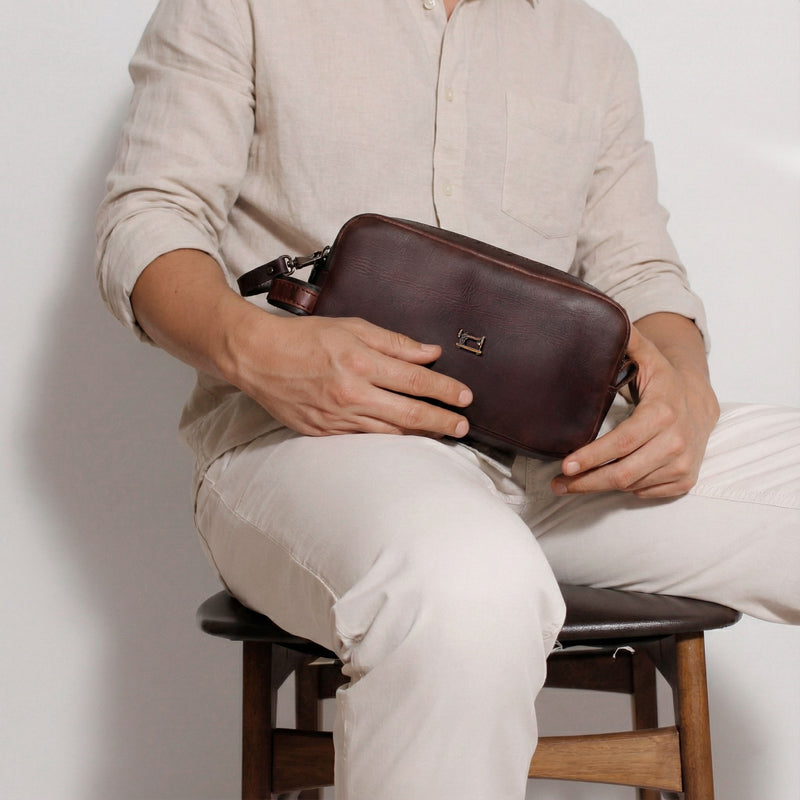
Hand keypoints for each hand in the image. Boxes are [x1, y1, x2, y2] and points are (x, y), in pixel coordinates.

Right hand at [224, 306, 472, 437]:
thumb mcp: (351, 327)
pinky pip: (364, 440)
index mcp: (360, 363)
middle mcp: (352, 394)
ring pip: (389, 433)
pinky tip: (404, 439)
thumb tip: (430, 352)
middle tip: (463, 426)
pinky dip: (388, 441)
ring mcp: (337, 418)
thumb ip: (393, 342)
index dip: (445, 390)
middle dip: (442, 422)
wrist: (258, 357)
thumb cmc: (304, 338)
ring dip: (420, 436)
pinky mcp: (324, 433)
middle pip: (409, 415)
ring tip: (442, 434)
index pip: (415, 381)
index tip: (465, 396)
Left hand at [551, 322, 719, 498]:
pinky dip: (625, 489)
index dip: (592, 457)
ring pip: (632, 486)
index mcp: (662, 414)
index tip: (565, 466)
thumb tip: (612, 318)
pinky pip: (646, 492)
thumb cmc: (665, 382)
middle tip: (558, 484)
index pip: (621, 443)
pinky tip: (608, 479)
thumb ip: (629, 341)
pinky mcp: (685, 480)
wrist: (702, 404)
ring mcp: (682, 465)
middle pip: (623, 473)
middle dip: (586, 482)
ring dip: (600, 487)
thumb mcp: (649, 358)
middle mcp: (675, 443)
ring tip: (572, 484)